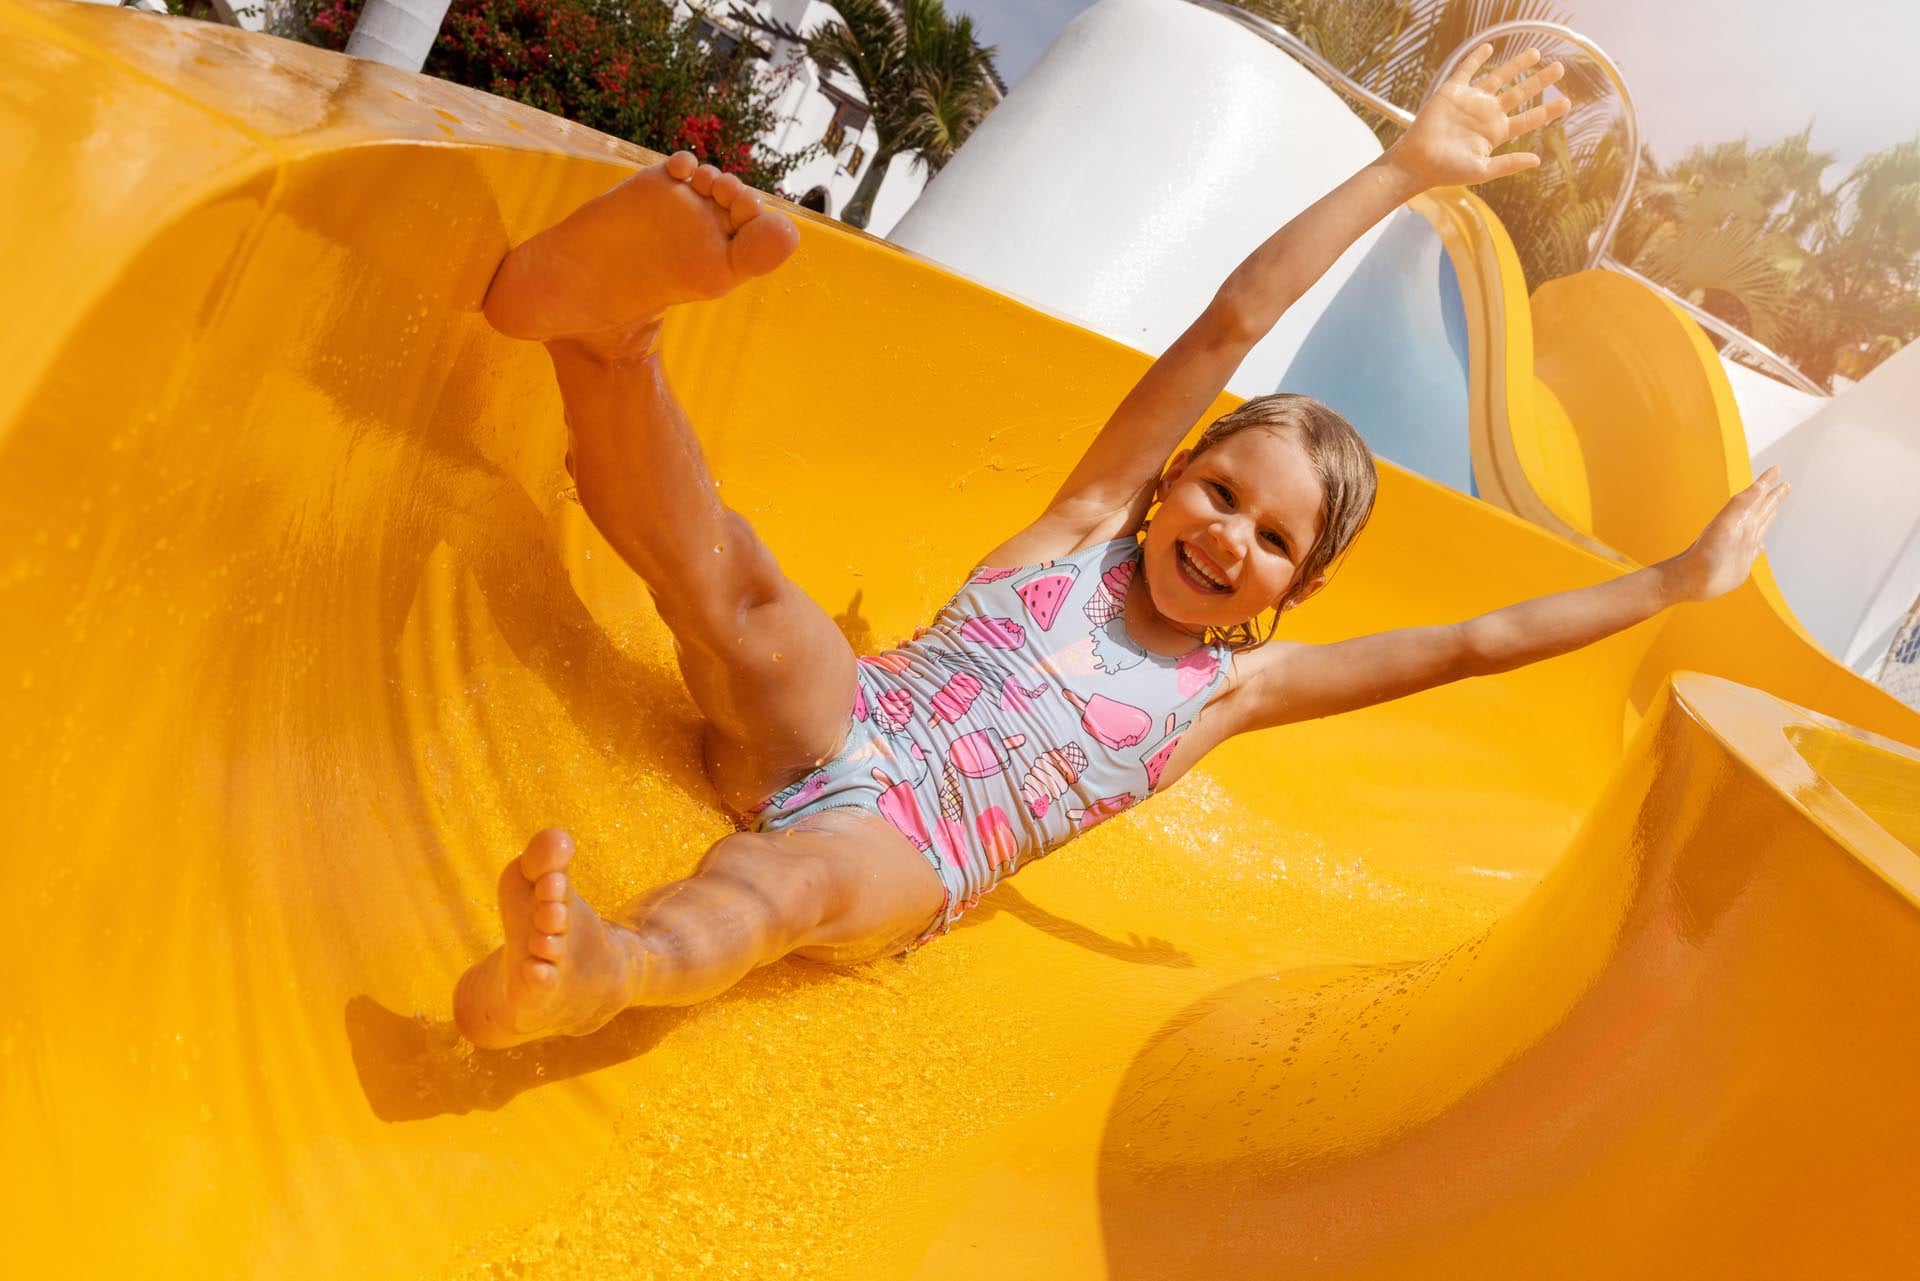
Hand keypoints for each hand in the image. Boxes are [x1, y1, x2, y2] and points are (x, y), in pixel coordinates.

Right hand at [1385, 45, 1569, 191]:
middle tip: (1559, 69)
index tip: (1568, 102)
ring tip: (1535, 53)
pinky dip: (1477, 58)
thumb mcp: (1482, 170)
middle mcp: (1488, 114)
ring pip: (1499, 77)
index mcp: (1497, 132)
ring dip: (1517, 65)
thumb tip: (1537, 160)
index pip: (1529, 118)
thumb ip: (1509, 164)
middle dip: (1540, 81)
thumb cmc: (1447, 171)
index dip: (1549, 110)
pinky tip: (1489, 48)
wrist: (1418, 162)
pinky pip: (1467, 69)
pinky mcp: (1453, 91)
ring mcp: (1472, 101)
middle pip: (1520, 93)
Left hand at [1667, 467, 1790, 602]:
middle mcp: (1744, 529)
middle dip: (1774, 496)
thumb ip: (1741, 504)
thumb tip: (1759, 486)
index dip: (1767, 481)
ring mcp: (1743, 545)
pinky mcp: (1743, 561)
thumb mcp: (1725, 523)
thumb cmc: (1707, 550)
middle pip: (1763, 508)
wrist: (1695, 577)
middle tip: (1786, 485)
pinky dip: (1761, 543)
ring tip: (1775, 508)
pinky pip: (1756, 549)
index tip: (1777, 469)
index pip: (1758, 494)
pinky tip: (1761, 543)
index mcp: (1741, 517)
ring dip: (1769, 515)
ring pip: (1761, 526)